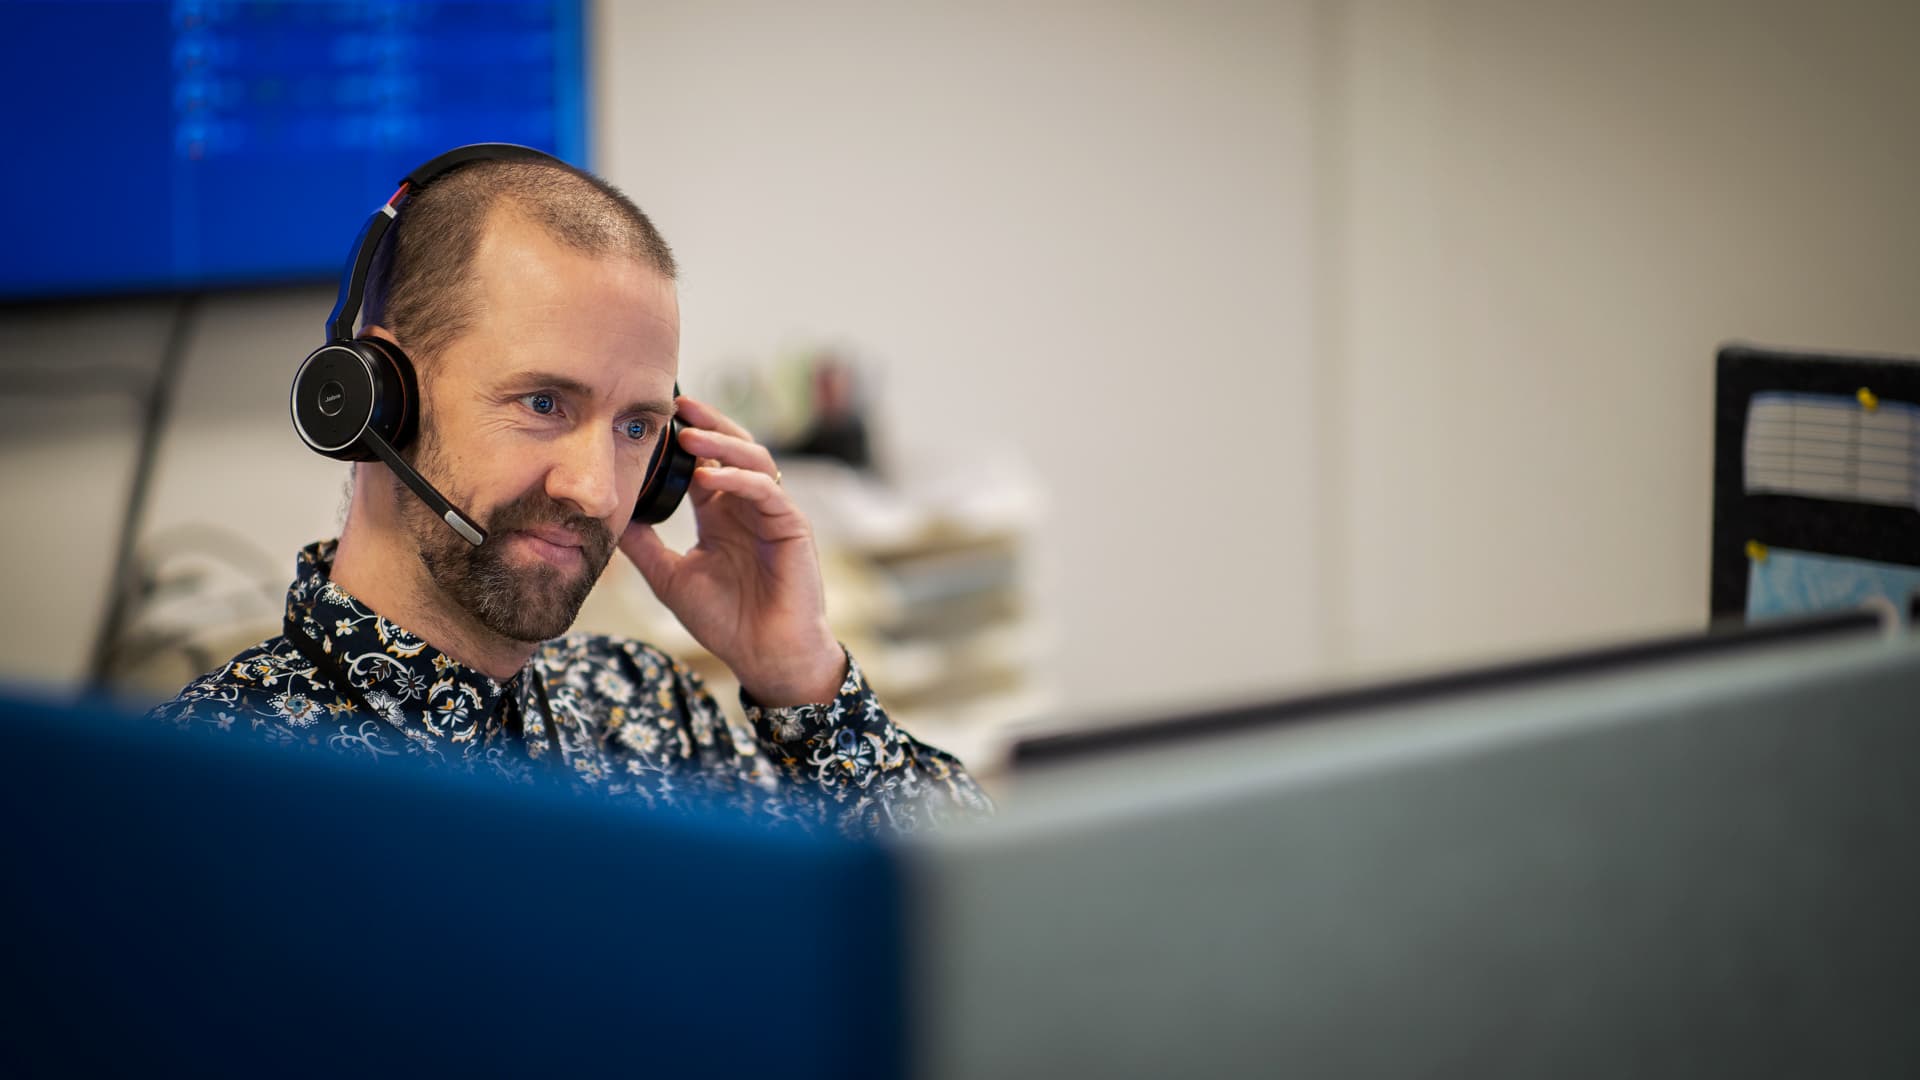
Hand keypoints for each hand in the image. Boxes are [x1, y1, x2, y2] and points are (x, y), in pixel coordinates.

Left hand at [618, 395, 846, 705]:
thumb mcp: (670, 577)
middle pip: (732, 447)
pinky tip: (713, 479)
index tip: (652, 420)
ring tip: (689, 435)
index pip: (704, 462)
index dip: (682, 439)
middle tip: (675, 404)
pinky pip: (767, 491)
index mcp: (721, 513)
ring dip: (722, 444)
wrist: (764, 655)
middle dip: (707, 423)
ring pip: (754, 459)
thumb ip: (644, 545)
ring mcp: (772, 513)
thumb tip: (609, 517)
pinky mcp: (792, 526)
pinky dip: (740, 480)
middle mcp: (747, 506)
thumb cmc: (726, 621)